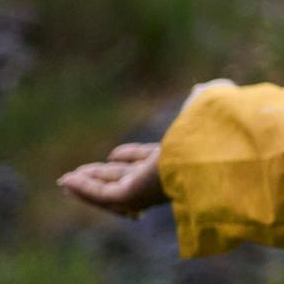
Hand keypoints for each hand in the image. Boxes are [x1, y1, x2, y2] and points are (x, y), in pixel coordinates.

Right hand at [55, 79, 237, 219]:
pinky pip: (102, 194)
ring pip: (110, 190)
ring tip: (66, 181)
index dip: (130, 158)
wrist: (216, 151)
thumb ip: (201, 101)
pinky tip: (67, 180)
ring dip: (87, 185)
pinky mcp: (133, 196)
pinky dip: (84, 188)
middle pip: (125, 179)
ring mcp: (147, 190)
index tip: (114, 155)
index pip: (147, 162)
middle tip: (80, 173)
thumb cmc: (214, 132)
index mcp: (178, 160)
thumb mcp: (203, 111)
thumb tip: (202, 87)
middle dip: (103, 175)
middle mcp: (161, 178)